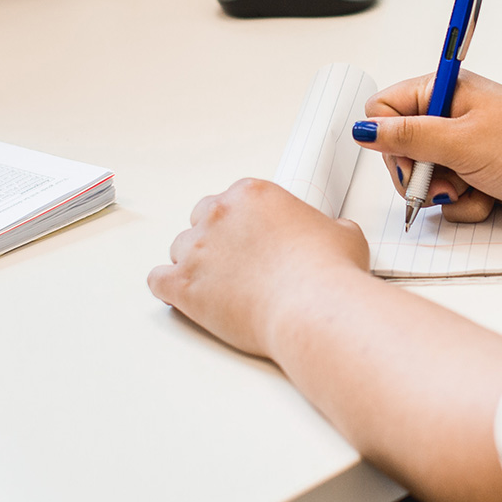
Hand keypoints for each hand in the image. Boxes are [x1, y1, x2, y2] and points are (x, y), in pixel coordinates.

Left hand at [148, 180, 369, 358]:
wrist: (314, 307)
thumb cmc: (329, 271)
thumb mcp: (344, 234)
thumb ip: (329, 227)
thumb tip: (333, 233)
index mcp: (254, 194)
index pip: (232, 200)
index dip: (242, 224)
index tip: (252, 241)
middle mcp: (220, 213)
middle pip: (200, 218)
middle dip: (214, 239)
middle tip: (234, 264)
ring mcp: (197, 248)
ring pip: (179, 249)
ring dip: (193, 264)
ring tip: (216, 287)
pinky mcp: (183, 284)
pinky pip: (157, 279)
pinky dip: (168, 288)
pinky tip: (181, 296)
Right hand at [355, 71, 501, 221]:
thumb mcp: (461, 141)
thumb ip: (407, 137)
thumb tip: (363, 130)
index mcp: (443, 91)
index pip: (383, 110)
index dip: (389, 139)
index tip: (413, 158)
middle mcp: (449, 115)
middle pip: (398, 149)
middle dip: (418, 174)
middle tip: (445, 180)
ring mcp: (462, 146)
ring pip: (422, 177)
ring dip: (443, 193)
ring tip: (471, 189)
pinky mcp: (474, 173)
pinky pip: (447, 195)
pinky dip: (463, 203)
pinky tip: (487, 197)